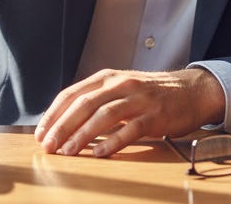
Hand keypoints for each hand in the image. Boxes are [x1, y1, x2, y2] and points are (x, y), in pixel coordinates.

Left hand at [34, 68, 224, 157]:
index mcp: (107, 77)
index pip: (72, 94)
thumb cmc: (150, 93)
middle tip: (48, 145)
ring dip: (82, 135)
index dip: (53, 114)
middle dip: (62, 126)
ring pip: (103, 115)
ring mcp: (137, 99)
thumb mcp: (120, 87)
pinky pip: (130, 130)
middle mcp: (120, 84)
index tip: (40, 132)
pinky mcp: (154, 116)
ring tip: (67, 151)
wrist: (190, 91)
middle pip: (83, 104)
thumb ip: (96, 99)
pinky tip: (99, 153)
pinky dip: (112, 142)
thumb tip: (64, 121)